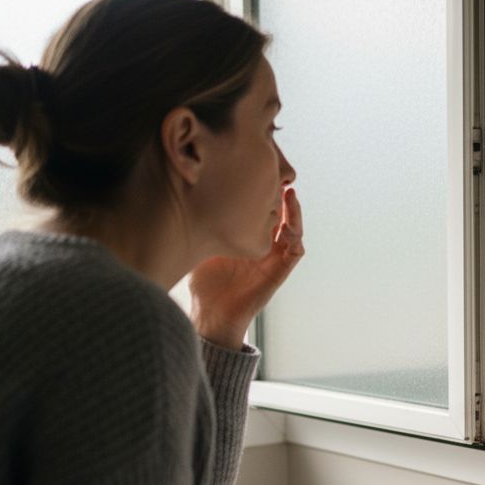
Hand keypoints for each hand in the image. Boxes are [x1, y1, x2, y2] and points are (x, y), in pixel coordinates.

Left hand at [190, 187, 305, 348]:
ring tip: (289, 193)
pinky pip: (295, 250)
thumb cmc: (203, 281)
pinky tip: (288, 222)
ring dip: (294, 212)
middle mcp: (264, 245)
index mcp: (247, 237)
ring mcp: (273, 258)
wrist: (211, 312)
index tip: (257, 172)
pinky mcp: (279, 271)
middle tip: (278, 175)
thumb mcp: (200, 242)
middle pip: (280, 214)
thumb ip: (202, 222)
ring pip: (293, 229)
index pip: (261, 209)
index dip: (264, 191)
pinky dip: (296, 235)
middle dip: (281, 195)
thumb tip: (188, 193)